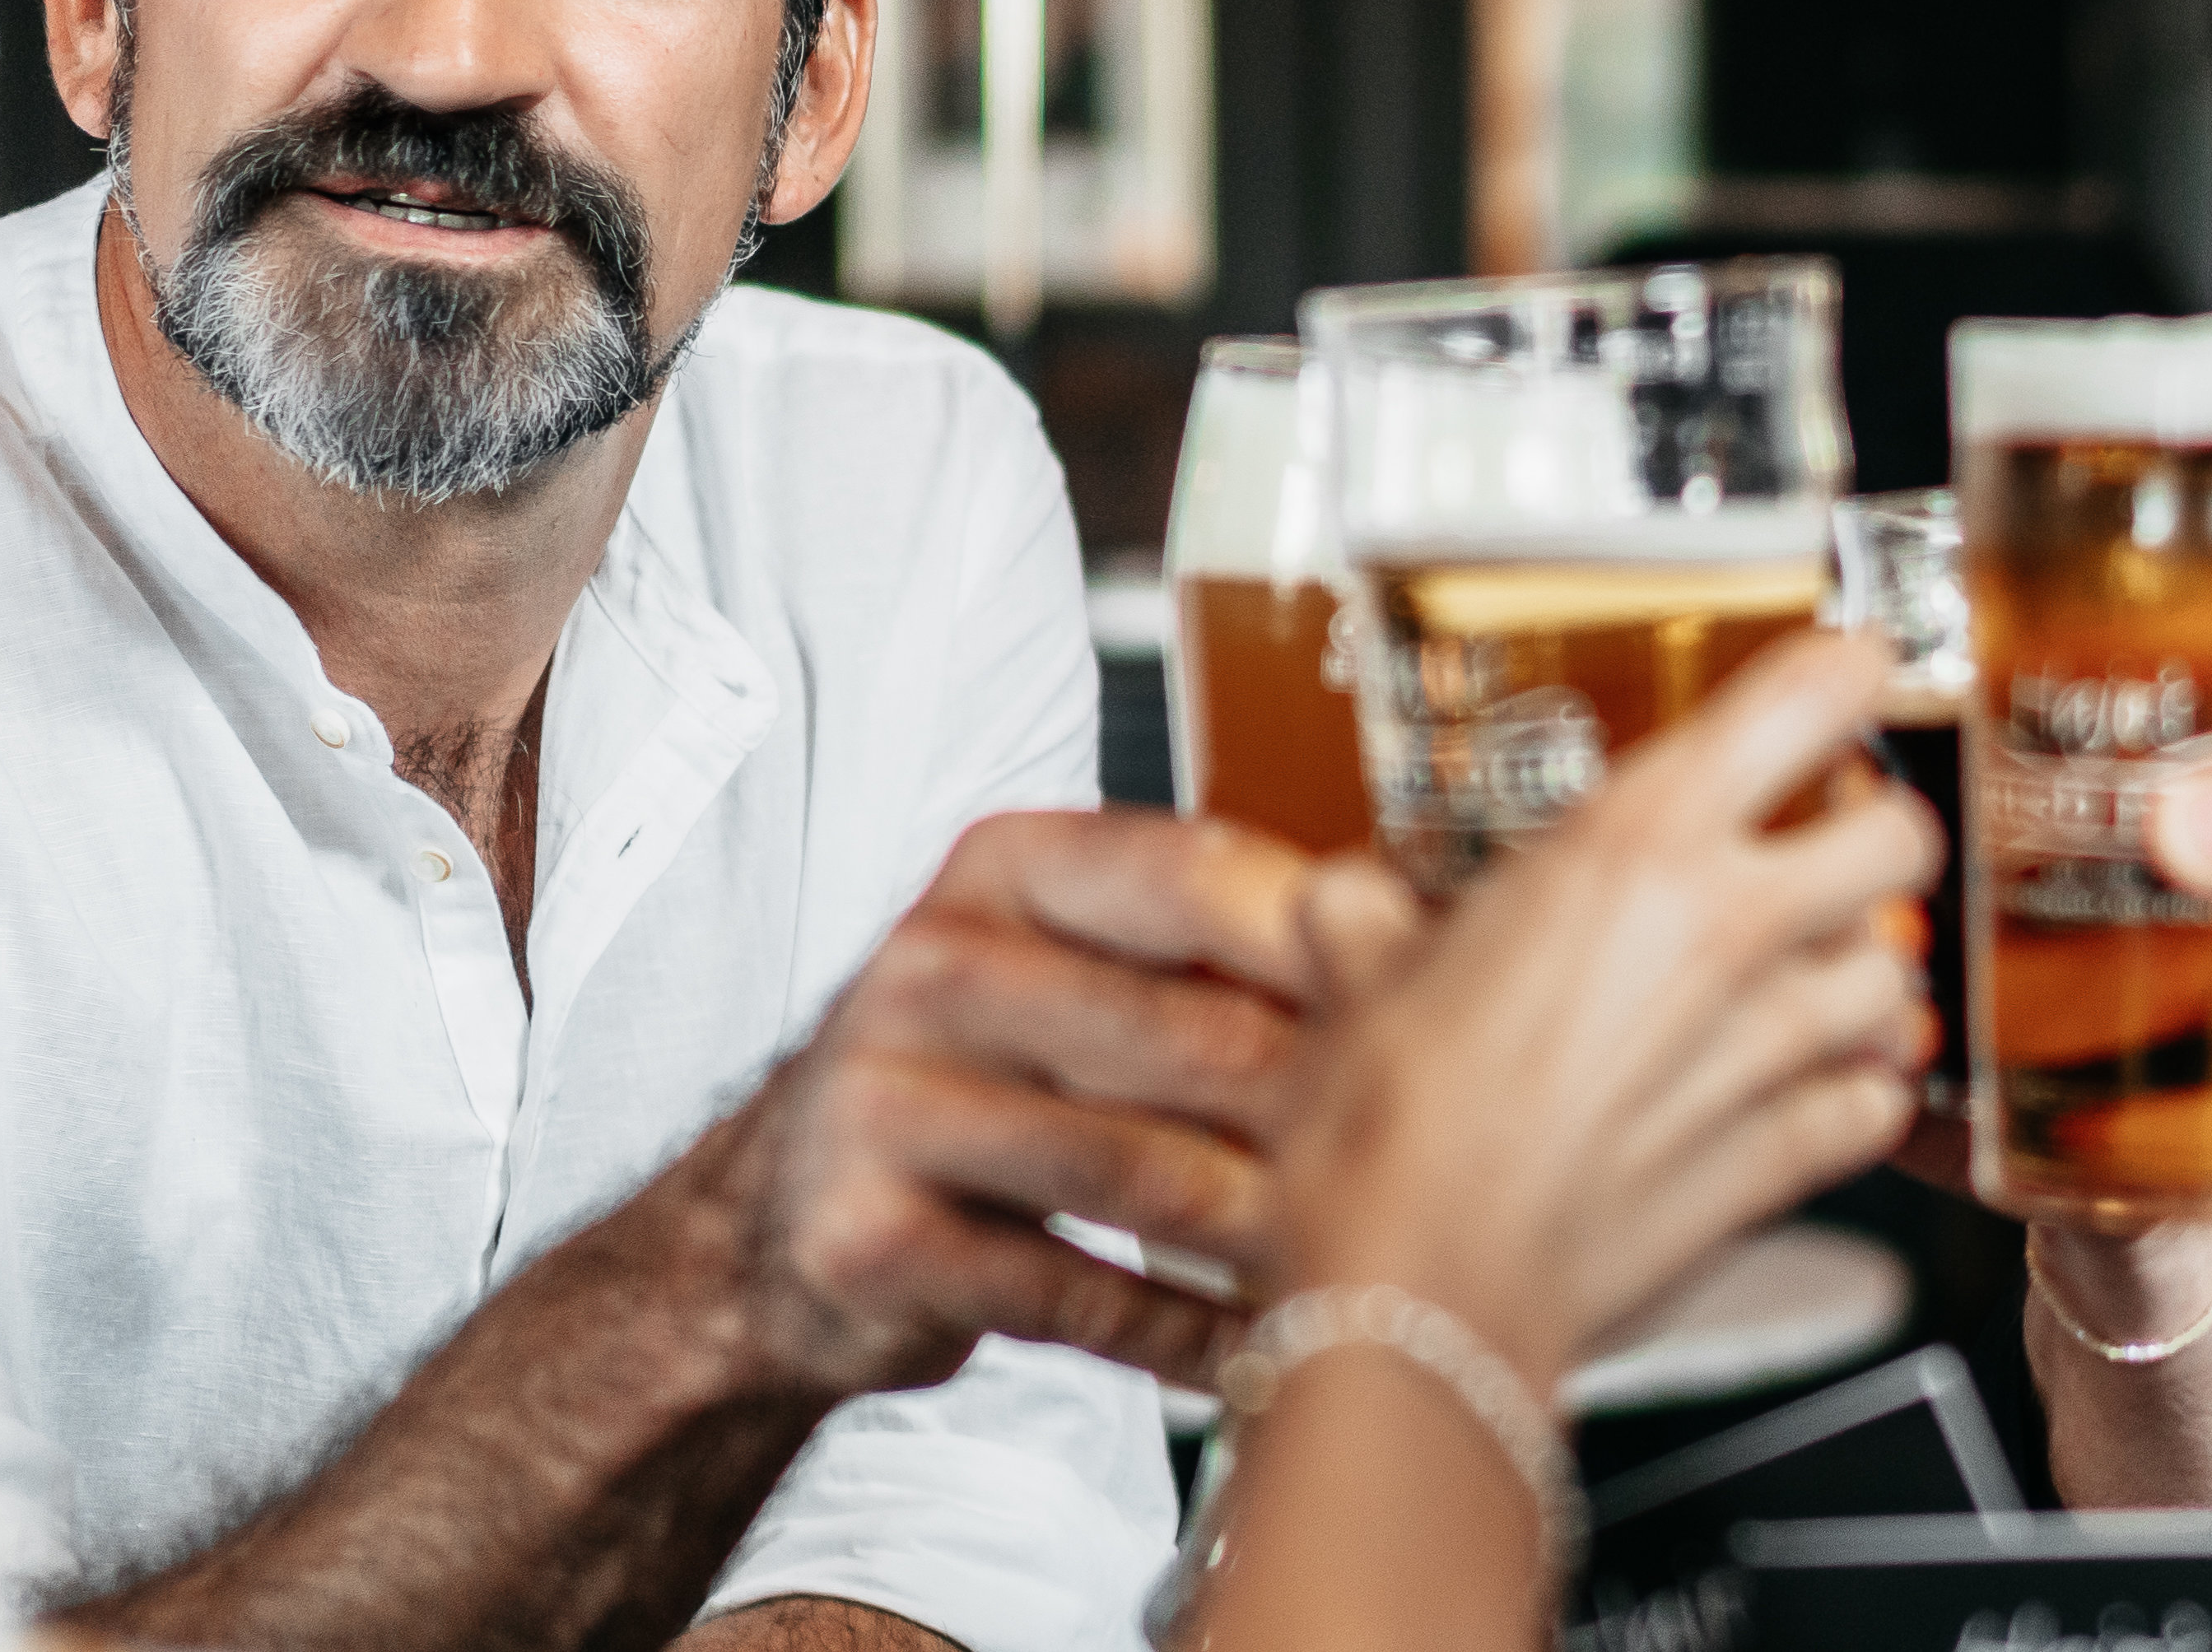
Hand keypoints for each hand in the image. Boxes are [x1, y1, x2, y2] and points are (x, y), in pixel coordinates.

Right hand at [65, 815, 1313, 1651]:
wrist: (771, 1234)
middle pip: (1179, 1031)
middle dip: (1321, 1108)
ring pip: (1133, 1169)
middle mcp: (930, 963)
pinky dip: (1178, 1327)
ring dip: (1264, 1228)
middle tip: (1435, 1155)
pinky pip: (1072, 1287)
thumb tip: (1407, 938)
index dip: (1324, 936)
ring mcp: (884, 1100)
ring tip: (1363, 1257)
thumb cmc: (968, 1087)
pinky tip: (1250, 1342)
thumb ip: (1203, 951)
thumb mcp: (1065, 974)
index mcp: (998, 869)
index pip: (1188, 872)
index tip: (1440, 992)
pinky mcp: (872, 1235)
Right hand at [1268, 633, 1944, 1391]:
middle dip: (1872, 830)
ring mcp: (1775, 1049)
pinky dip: (1856, 1095)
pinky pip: (1883, 1103)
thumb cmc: (1388, 1135)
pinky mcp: (1793, 1160)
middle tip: (1819, 845)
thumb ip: (1372, 917)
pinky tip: (1799, 1096)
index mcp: (1633, 846)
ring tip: (1799, 984)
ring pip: (1900, 975)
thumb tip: (1351, 905)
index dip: (1845, 673)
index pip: (1808, 698)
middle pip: (1901, 833)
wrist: (1422, 1293)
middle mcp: (1729, 930)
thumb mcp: (1356, 979)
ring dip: (1862, 972)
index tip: (1846, 672)